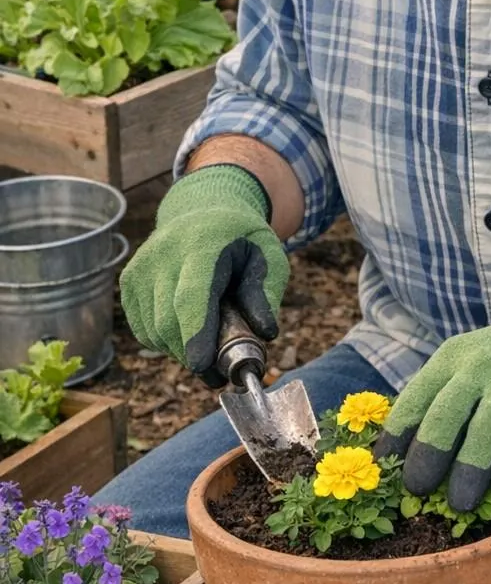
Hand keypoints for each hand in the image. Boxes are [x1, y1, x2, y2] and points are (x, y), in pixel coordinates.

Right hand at [119, 165, 289, 385]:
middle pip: (169, 321)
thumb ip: (266, 293)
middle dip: (193, 356)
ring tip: (207, 348)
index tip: (203, 365)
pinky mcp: (129, 280)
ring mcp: (141, 266)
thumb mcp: (268, 255)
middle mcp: (164, 253)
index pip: (192, 296)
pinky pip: (143, 328)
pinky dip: (164, 341)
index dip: (196, 334)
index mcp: (202, 244)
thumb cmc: (242, 239)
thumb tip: (266, 333)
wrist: (204, 209)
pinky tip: (186, 332)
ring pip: (154, 330)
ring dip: (180, 351)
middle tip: (218, 375)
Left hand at [375, 280, 490, 510]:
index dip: (396, 440)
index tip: (384, 472)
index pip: (414, 401)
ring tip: (460, 505)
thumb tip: (410, 453)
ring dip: (468, 477)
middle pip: (443, 420)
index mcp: (452, 357)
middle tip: (416, 493)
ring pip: (482, 437)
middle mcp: (480, 366)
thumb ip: (446, 395)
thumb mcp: (473, 358)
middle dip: (426, 462)